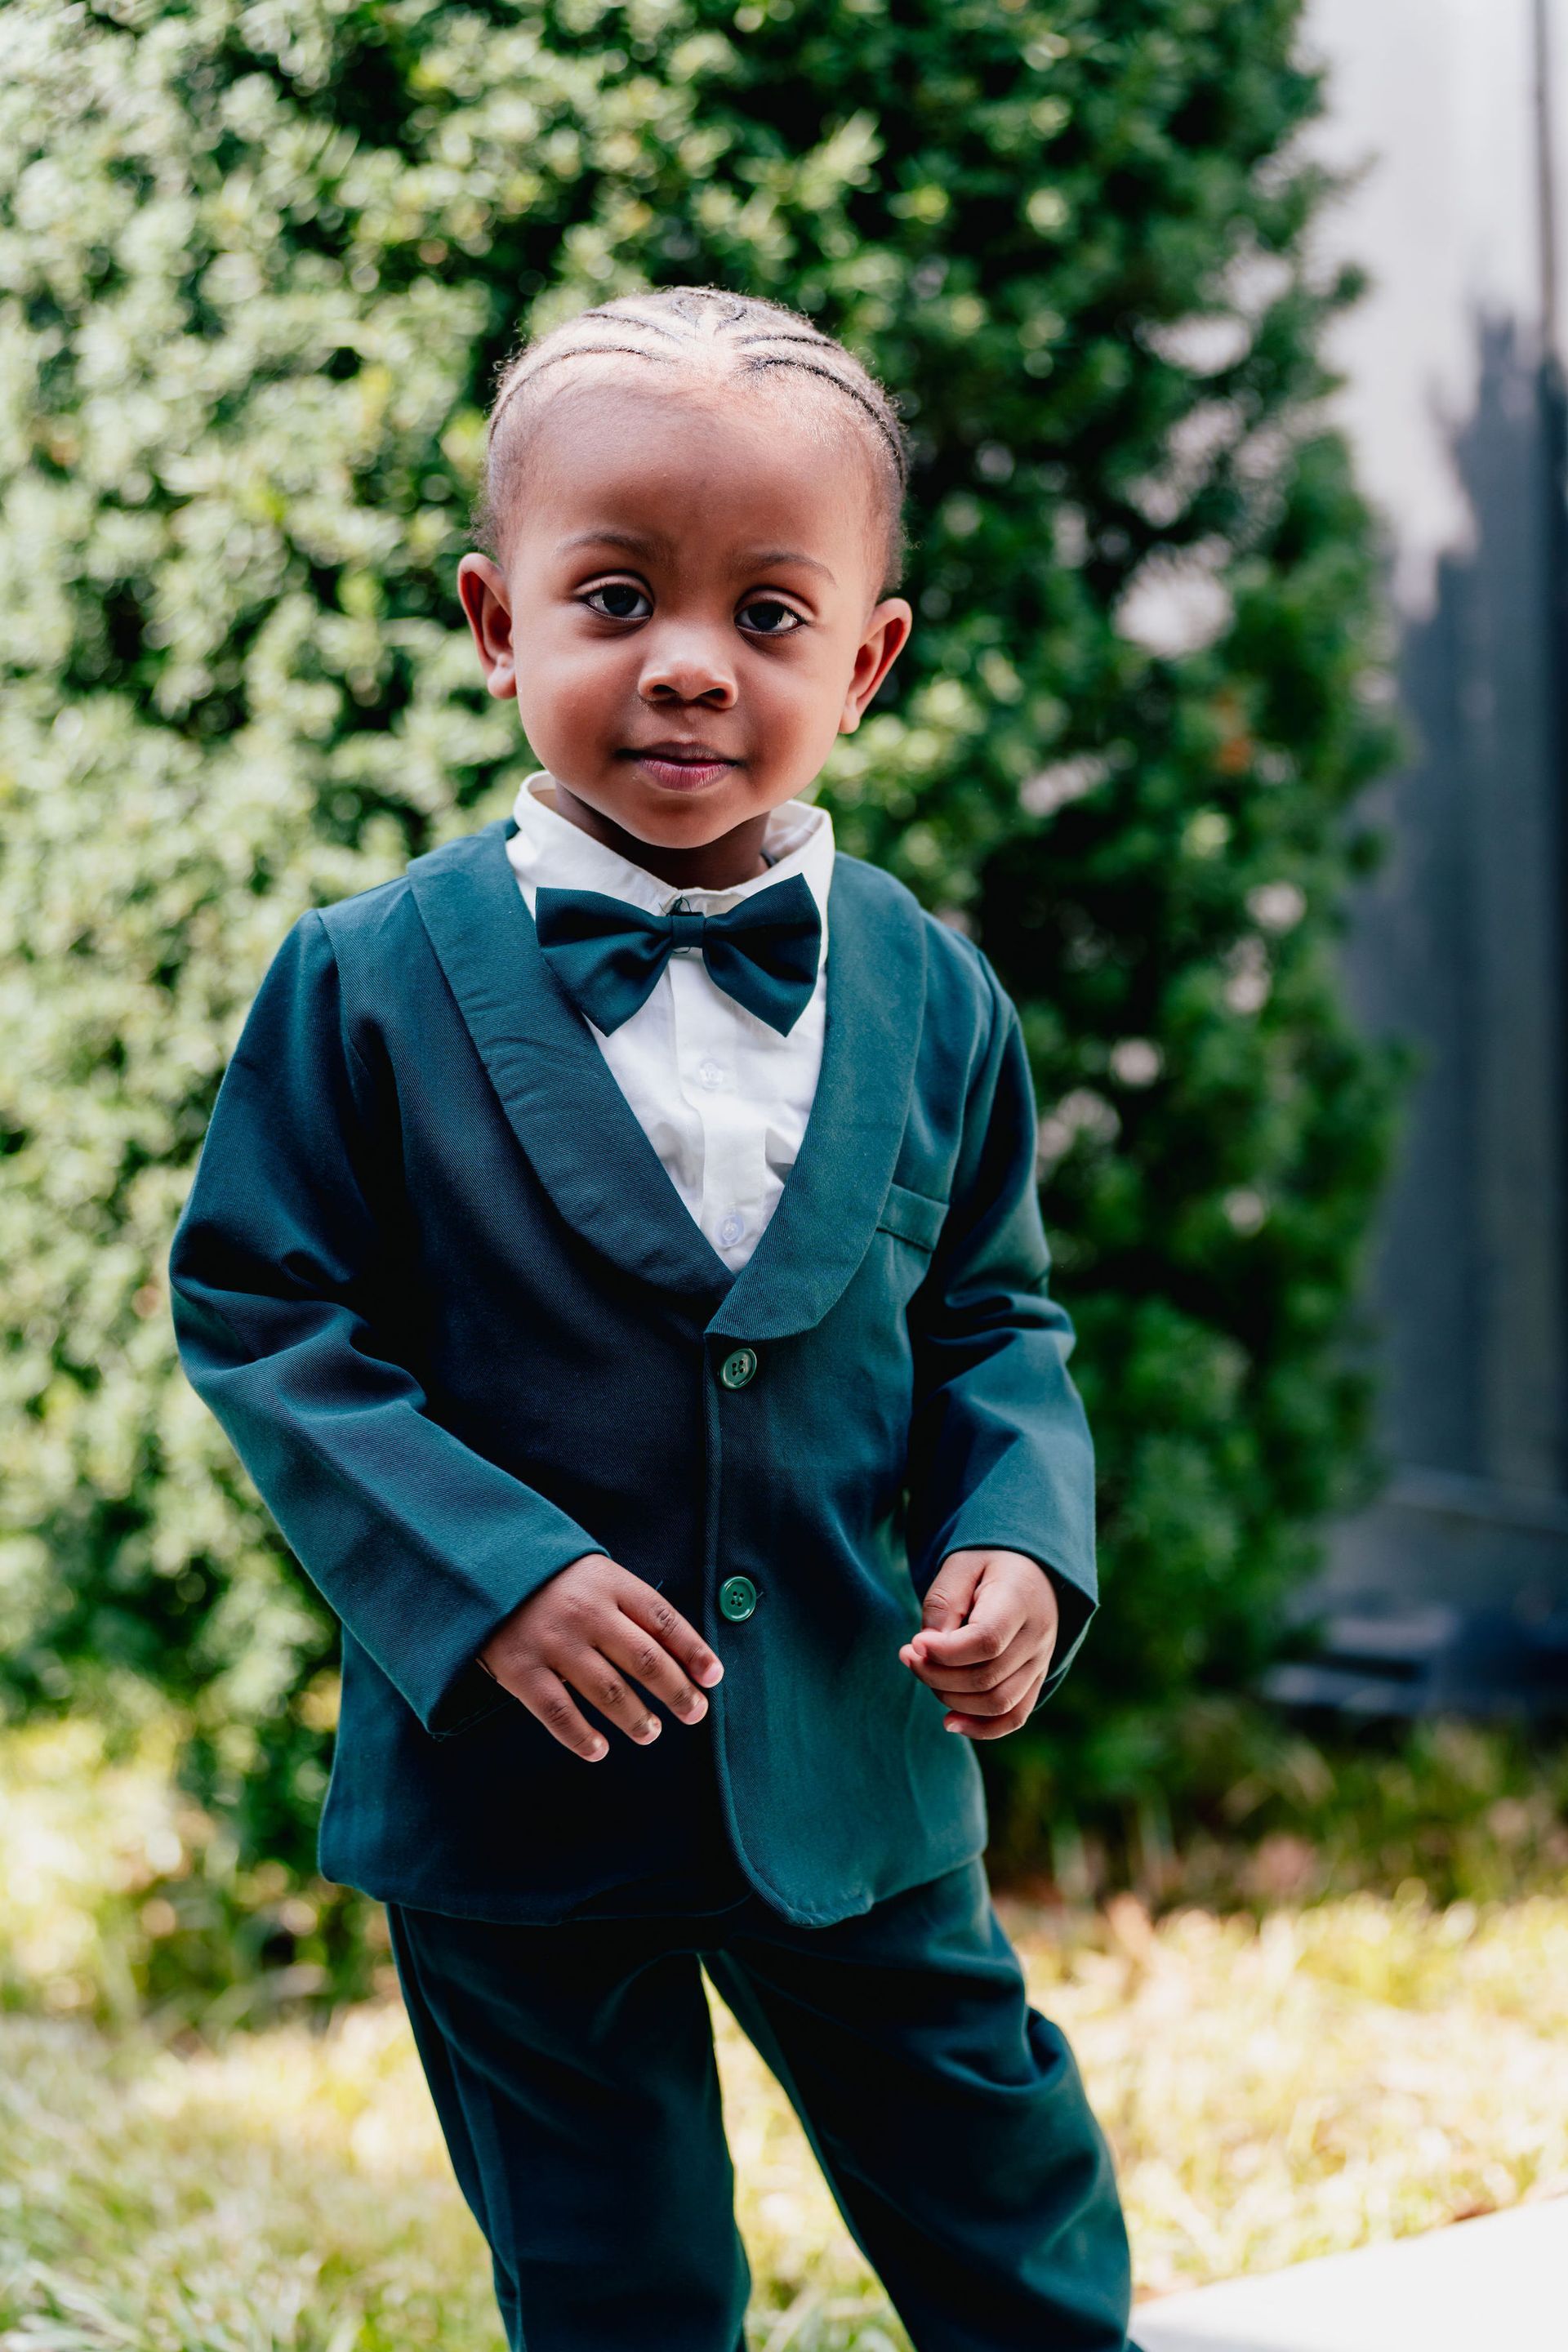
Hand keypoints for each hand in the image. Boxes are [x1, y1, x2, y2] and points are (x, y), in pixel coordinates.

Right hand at [478, 1554, 723, 1761]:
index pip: (665, 1621)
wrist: (480, 1568)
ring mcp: (553, 1642)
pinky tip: (599, 1750)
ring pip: (609, 1692)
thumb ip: (631, 1606)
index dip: (694, 1651)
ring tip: (650, 1732)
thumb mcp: (596, 1574)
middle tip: (694, 1713)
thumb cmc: (551, 1578)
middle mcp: (586, 1612)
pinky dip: (581, 1737)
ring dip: (637, 1718)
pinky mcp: (520, 1669)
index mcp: (610, 1583)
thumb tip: (682, 1653)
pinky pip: (558, 1712)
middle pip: (646, 1660)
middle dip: (677, 1692)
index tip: (713, 1677)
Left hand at [898, 1548, 1059, 1738]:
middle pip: (987, 1678)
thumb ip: (942, 1604)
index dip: (945, 1653)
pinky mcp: (1035, 1680)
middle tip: (908, 1654)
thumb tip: (926, 1650)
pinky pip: (1015, 1717)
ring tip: (924, 1673)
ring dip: (951, 1699)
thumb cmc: (987, 1562)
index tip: (915, 1642)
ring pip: (998, 1703)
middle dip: (936, 1675)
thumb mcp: (959, 1565)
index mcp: (1020, 1599)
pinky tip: (950, 1722)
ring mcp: (1041, 1662)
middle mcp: (1038, 1636)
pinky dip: (982, 1728)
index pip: (986, 1641)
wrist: (1028, 1567)